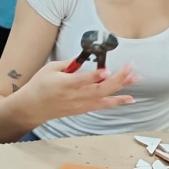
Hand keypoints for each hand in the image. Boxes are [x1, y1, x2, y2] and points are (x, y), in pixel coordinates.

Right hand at [21, 60, 137, 125]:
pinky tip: (130, 99)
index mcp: (64, 84)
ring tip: (135, 79)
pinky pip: (103, 105)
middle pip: (99, 89)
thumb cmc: (40, 85)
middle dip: (117, 79)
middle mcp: (75, 96)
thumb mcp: (50, 69)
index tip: (107, 71)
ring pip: (104, 97)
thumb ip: (69, 64)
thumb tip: (84, 58)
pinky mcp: (84, 109)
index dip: (95, 76)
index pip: (82, 80)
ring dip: (121, 88)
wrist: (33, 108)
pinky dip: (117, 102)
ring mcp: (81, 104)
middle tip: (131, 68)